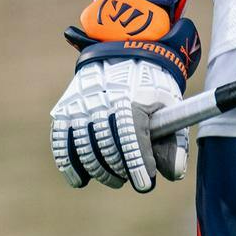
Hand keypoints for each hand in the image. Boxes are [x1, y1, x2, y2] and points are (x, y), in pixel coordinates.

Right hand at [50, 0, 200, 192]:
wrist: (123, 52)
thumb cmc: (151, 87)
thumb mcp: (169, 107)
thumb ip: (173, 141)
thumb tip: (172, 173)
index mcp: (131, 99)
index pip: (131, 140)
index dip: (138, 166)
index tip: (145, 183)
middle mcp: (102, 102)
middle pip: (108, 150)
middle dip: (121, 171)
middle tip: (130, 178)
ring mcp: (80, 105)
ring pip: (85, 151)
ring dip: (101, 172)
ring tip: (114, 178)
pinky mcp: (65, 109)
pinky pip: (62, 143)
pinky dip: (70, 165)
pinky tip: (81, 180)